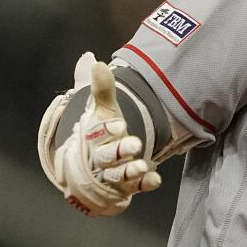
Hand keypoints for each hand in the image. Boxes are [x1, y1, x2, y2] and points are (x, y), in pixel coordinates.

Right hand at [42, 52, 161, 215]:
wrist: (102, 162)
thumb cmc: (103, 133)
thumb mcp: (104, 109)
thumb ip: (101, 88)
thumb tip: (91, 59)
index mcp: (94, 137)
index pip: (97, 133)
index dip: (106, 129)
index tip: (118, 123)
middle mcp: (102, 157)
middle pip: (106, 156)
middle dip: (119, 151)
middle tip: (135, 144)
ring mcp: (115, 173)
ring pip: (120, 175)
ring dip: (131, 170)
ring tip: (143, 166)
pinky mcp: (129, 185)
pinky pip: (136, 187)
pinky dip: (145, 184)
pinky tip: (155, 180)